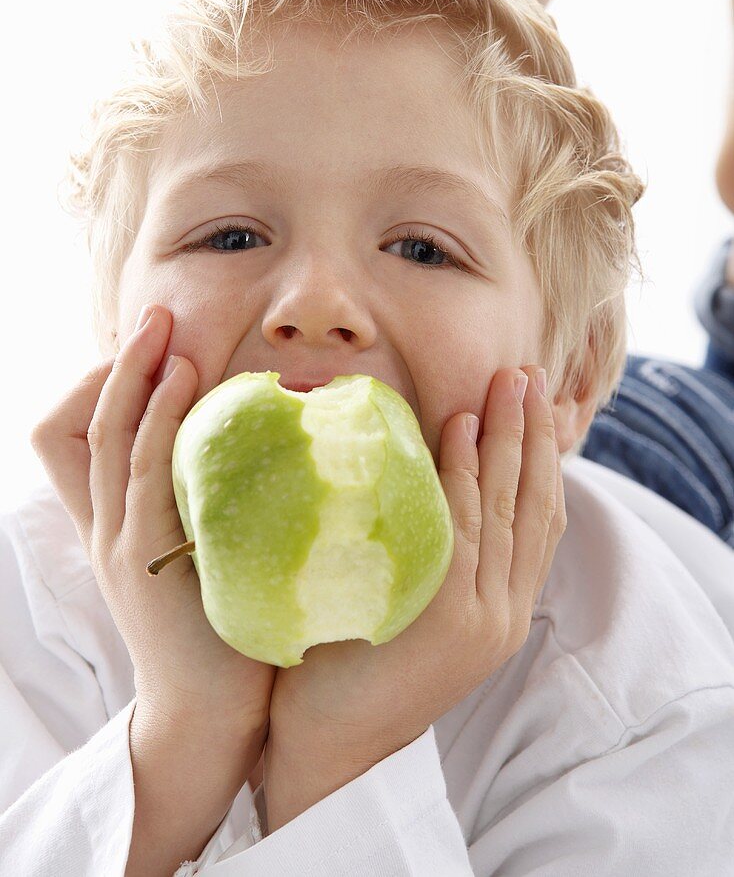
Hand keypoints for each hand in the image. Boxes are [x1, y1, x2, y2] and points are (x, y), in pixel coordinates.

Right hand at [30, 304, 276, 746]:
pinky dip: (158, 419)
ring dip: (135, 375)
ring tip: (161, 327)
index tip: (155, 357)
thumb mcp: (204, 562)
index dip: (112, 390)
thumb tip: (256, 459)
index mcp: (117, 525)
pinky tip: (183, 382)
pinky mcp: (145, 557)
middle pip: (90, 424)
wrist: (205, 716)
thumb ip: (210, 514)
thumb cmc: (220, 636)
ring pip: (111, 437)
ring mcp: (121, 540)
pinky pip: (145, 471)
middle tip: (154, 316)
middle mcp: (108, 526)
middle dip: (122, 365)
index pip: (86, 439)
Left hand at [265, 365, 564, 776]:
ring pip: (504, 506)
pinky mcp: (446, 613)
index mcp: (503, 611)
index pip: (539, 520)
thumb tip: (427, 482)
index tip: (543, 407)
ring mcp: (480, 614)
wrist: (332, 745)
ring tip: (507, 384)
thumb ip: (436, 559)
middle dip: (537, 435)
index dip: (546, 459)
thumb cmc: (359, 668)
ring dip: (509, 438)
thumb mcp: (418, 612)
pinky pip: (460, 523)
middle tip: (532, 375)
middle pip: (532, 504)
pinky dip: (462, 471)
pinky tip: (461, 428)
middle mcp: (503, 611)